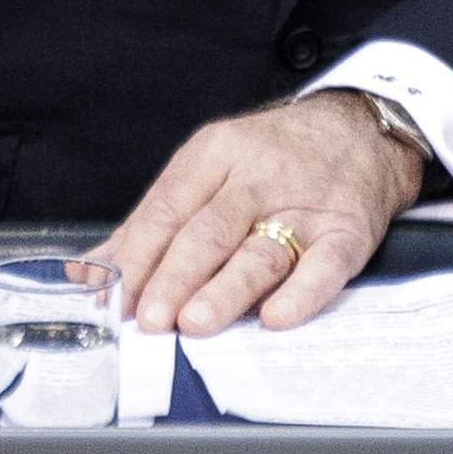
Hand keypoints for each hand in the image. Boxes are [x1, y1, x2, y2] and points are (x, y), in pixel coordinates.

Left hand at [100, 91, 423, 336]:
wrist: (361, 131)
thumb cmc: (274, 157)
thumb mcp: (211, 167)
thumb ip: (154, 220)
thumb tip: (92, 269)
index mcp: (216, 153)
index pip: (167, 207)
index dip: (137, 256)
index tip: (114, 298)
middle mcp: (259, 176)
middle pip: (209, 229)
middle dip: (175, 276)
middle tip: (150, 319)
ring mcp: (305, 205)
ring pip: (260, 250)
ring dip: (225, 290)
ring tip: (195, 322)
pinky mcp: (348, 231)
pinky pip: (325, 266)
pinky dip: (301, 295)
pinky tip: (275, 317)